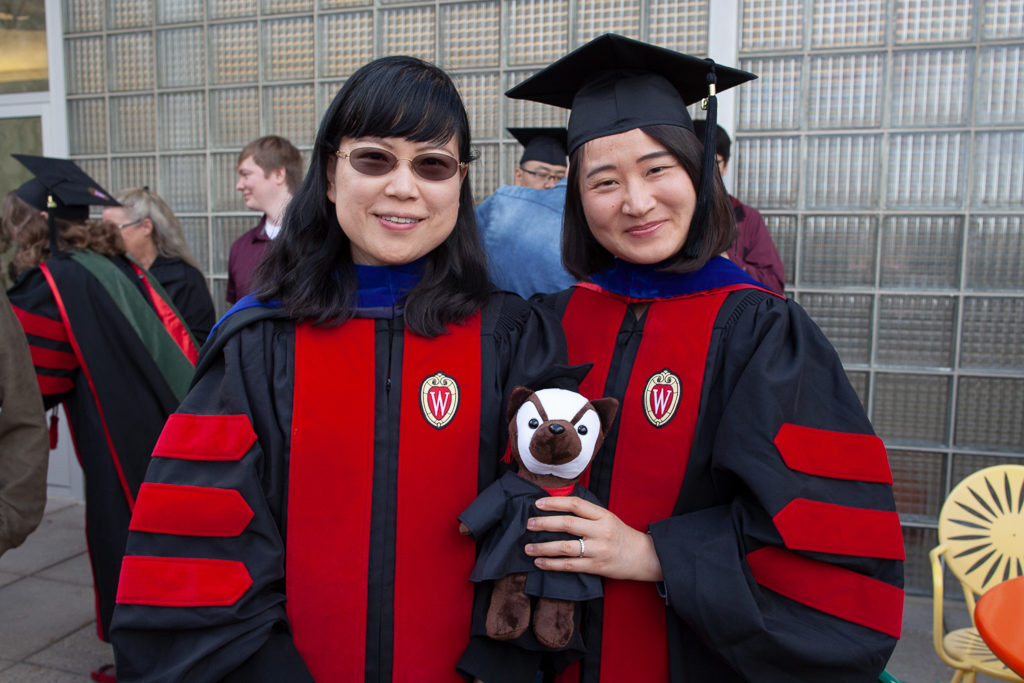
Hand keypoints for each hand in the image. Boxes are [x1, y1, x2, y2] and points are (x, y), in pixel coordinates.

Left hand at [524, 496, 662, 581]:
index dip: (555, 502)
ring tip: (528, 548)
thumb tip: (556, 508)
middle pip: (568, 523)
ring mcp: (599, 550)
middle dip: (544, 523)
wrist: (644, 557)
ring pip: (565, 547)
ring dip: (543, 547)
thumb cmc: (621, 535)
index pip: (576, 504)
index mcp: (603, 515)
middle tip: (528, 524)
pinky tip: (539, 563)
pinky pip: (570, 565)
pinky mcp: (597, 567)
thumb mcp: (607, 518)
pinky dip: (552, 564)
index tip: (537, 503)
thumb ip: (586, 514)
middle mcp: (601, 531)